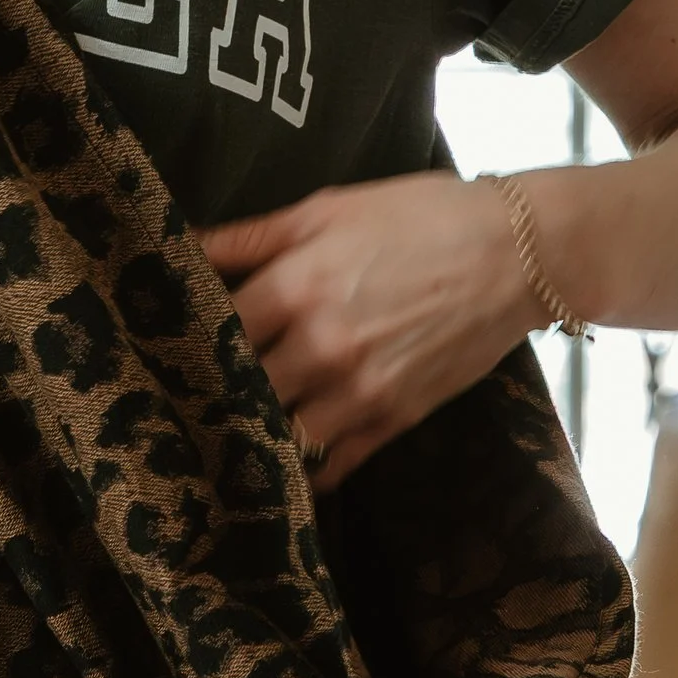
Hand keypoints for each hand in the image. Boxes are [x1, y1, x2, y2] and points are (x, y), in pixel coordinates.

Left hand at [192, 174, 542, 482]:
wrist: (520, 254)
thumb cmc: (420, 218)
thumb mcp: (326, 210)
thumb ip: (249, 237)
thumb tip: (180, 246)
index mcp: (296, 288)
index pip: (210, 331)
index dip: (181, 338)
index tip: (157, 344)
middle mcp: (321, 348)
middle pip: (236, 390)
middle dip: (208, 392)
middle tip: (176, 396)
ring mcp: (359, 392)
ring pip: (278, 435)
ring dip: (252, 433)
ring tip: (224, 430)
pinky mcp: (394, 420)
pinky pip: (332, 465)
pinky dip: (303, 466)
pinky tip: (280, 458)